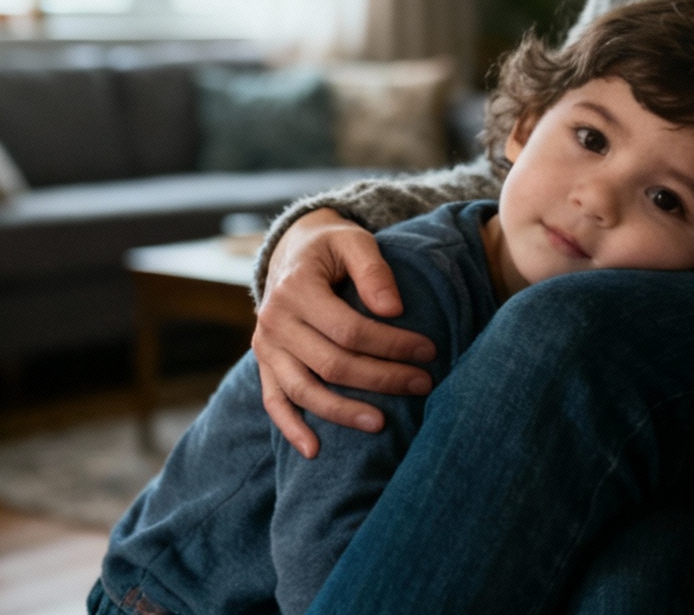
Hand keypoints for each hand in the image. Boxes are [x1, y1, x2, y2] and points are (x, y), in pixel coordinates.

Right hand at [253, 208, 436, 457]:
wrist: (292, 250)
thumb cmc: (332, 247)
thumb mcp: (353, 241)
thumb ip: (374, 271)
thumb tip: (393, 310)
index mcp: (296, 289)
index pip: (349, 329)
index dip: (391, 344)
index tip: (429, 351)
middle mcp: (274, 321)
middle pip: (331, 363)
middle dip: (381, 378)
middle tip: (424, 384)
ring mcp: (266, 346)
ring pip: (303, 390)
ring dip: (343, 412)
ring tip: (382, 423)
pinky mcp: (265, 364)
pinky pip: (274, 401)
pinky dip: (291, 428)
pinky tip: (315, 451)